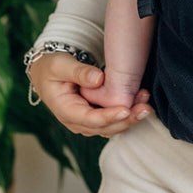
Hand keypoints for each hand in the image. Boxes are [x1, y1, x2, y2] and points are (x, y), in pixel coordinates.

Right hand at [26, 52, 152, 137]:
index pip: (90, 119)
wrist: (47, 73)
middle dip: (126, 120)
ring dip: (130, 118)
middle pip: (104, 128)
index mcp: (65, 111)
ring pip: (111, 128)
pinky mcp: (94, 117)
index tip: (126, 109)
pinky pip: (112, 121)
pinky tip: (140, 102)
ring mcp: (86, 122)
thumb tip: (98, 79)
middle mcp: (76, 121)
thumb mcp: (60, 65)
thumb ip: (78, 71)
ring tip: (146, 104)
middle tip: (145, 108)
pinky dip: (127, 115)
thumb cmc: (52, 67)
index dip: (109, 117)